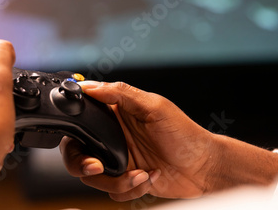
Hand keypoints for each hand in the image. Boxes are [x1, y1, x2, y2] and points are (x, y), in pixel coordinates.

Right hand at [60, 81, 277, 201]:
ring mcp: (120, 160)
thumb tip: (90, 86)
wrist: (203, 168)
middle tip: (96, 167)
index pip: (82, 117)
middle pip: (77, 152)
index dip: (74, 129)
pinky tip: (149, 177)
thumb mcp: (154, 107)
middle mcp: (114, 137)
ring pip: (93, 177)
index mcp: (117, 114)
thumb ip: (121, 93)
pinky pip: (112, 191)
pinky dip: (129, 188)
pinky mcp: (127, 180)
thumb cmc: (185, 134)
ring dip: (116, 180)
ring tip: (140, 174)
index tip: (76, 137)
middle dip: (82, 164)